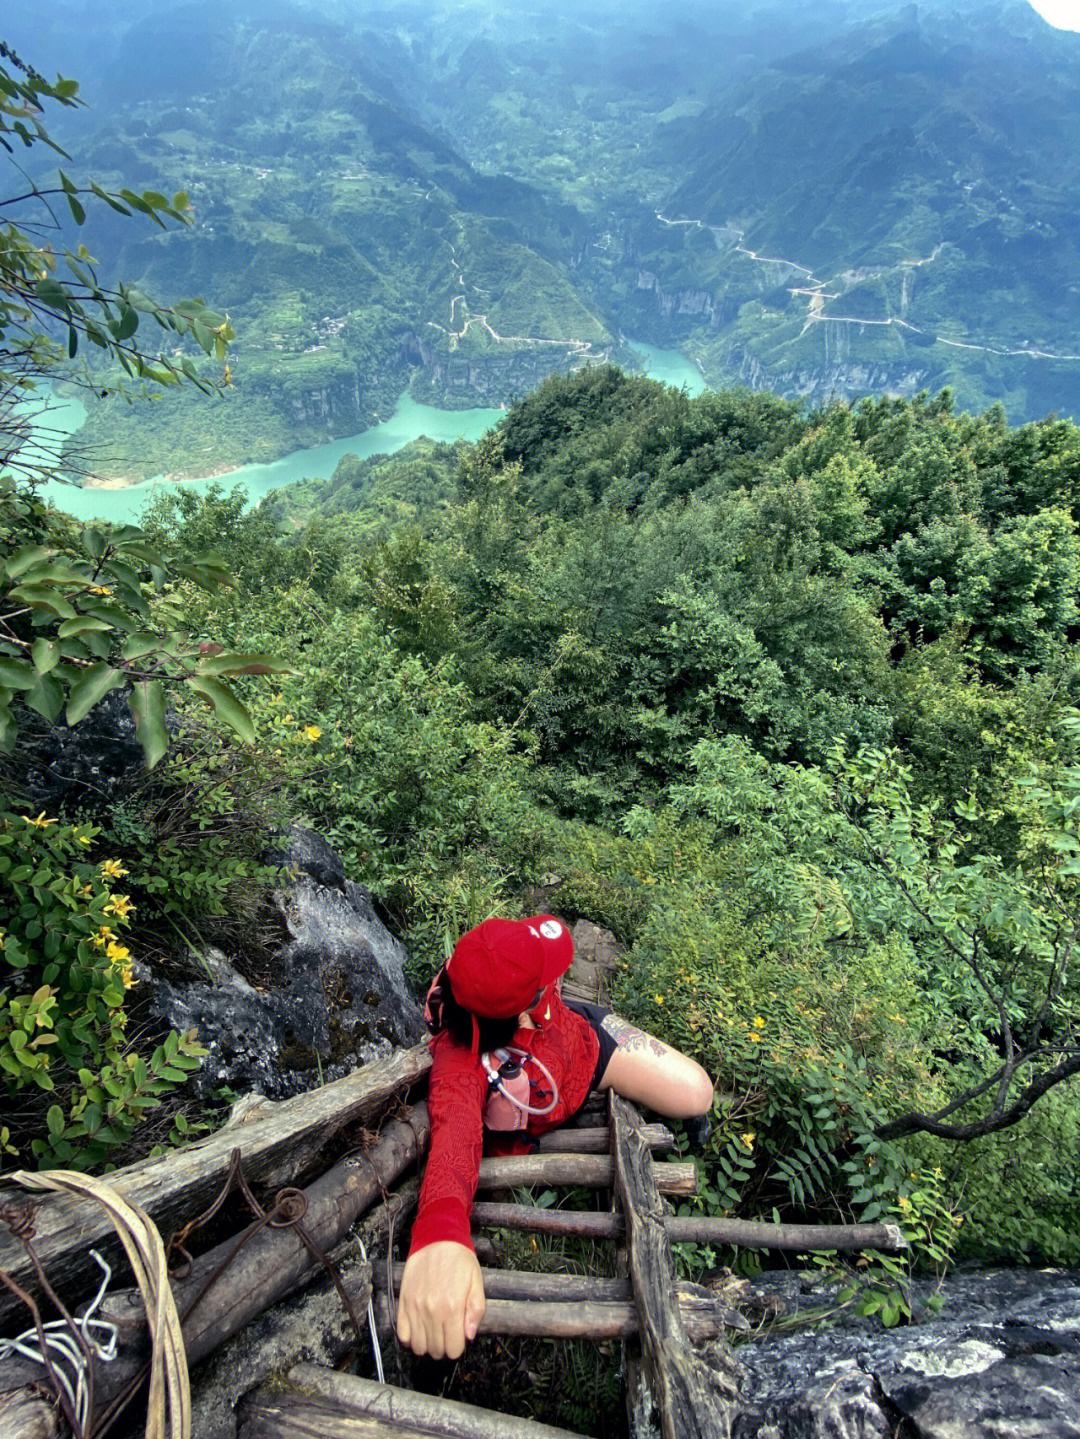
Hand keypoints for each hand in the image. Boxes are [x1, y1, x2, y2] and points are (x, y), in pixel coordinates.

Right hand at [396, 1241, 485, 1358]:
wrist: (437, 1238)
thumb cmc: (460, 1259)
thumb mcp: (476, 1282)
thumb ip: (476, 1311)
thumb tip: (469, 1336)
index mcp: (452, 1307)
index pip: (453, 1349)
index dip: (457, 1346)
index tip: (458, 1336)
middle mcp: (432, 1311)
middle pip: (435, 1350)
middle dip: (443, 1346)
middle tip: (447, 1332)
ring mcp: (415, 1308)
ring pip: (418, 1346)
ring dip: (427, 1344)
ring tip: (433, 1331)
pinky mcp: (403, 1302)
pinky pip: (402, 1334)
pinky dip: (410, 1337)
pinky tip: (419, 1327)